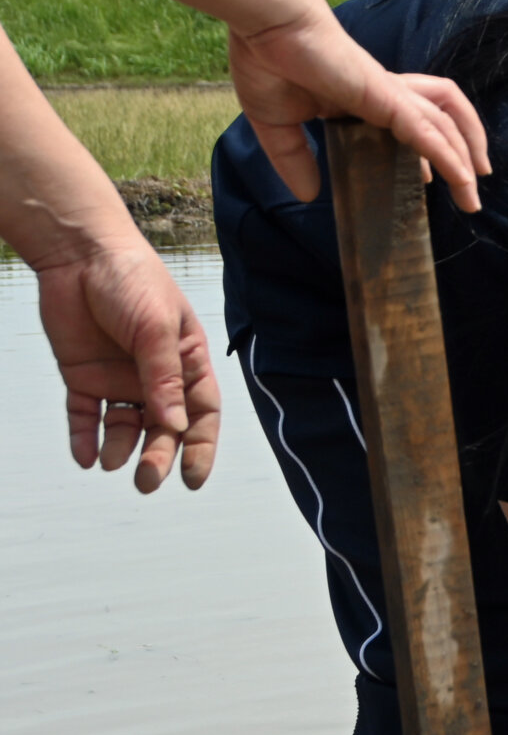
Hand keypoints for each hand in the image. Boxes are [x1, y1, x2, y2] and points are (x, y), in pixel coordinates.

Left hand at [33, 235, 219, 490]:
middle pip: (162, 427)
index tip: (193, 478)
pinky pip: (85, 415)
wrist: (79, 254)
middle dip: (157, 455)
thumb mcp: (156, 329)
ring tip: (111, 463)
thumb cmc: (132, 280)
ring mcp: (118, 377)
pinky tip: (83, 456)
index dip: (201, 447)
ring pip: (124, 426)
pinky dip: (84, 437)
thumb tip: (175, 425)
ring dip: (121, 448)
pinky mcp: (83, 376)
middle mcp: (155, 375)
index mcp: (186, 361)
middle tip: (146, 481)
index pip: (201, 413)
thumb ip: (163, 378)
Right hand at [229, 6, 490, 211]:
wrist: (267, 22)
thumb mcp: (276, 125)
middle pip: (441, 120)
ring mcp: (390, 93)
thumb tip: (307, 195)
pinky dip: (448, 155)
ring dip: (466, 156)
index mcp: (361, 98)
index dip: (423, 151)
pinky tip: (461, 178)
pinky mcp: (388, 96)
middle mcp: (385, 94)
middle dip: (462, 153)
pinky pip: (430, 129)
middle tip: (470, 190)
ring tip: (474, 191)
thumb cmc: (267, 59)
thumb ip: (294, 159)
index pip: (408, 124)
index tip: (427, 180)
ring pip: (446, 123)